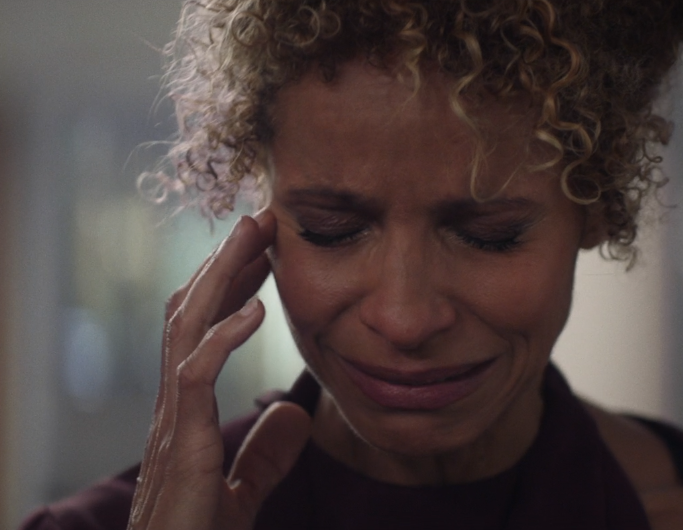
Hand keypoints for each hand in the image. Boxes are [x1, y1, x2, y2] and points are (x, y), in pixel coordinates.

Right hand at [128, 212, 311, 529]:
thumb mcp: (241, 490)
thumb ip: (264, 455)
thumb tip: (296, 418)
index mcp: (187, 413)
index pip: (201, 332)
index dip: (228, 289)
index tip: (261, 253)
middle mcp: (173, 407)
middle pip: (190, 315)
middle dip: (223, 263)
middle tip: (258, 219)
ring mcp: (173, 423)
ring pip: (186, 330)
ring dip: (219, 278)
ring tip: (252, 235)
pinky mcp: (182, 448)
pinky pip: (195, 378)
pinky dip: (222, 338)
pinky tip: (256, 310)